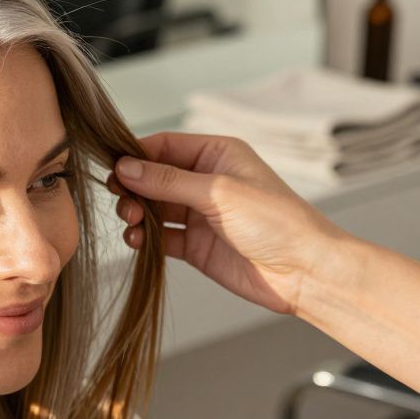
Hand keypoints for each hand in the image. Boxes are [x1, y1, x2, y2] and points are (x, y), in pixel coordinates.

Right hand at [108, 131, 347, 315]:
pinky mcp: (195, 244)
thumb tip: (126, 167)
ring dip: (135, 213)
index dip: (136, 155)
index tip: (114, 169)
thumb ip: (168, 180)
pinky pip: (159, 236)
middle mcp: (205, 181)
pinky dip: (143, 238)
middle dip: (133, 188)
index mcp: (216, 155)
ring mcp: (199, 214)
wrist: (305, 272)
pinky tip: (137, 241)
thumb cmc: (277, 222)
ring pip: (152, 207)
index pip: (164, 146)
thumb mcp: (219, 192)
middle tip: (123, 201)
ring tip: (131, 223)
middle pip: (153, 177)